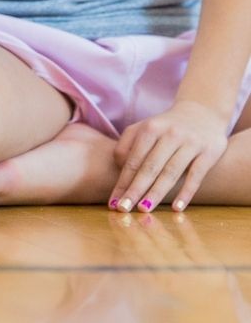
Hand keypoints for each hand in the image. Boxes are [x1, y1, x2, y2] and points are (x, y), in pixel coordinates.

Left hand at [110, 100, 227, 212]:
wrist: (203, 113)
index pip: (133, 160)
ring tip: (144, 209)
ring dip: (156, 192)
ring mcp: (190, 143)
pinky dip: (186, 192)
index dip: (122, 182)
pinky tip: (176, 208)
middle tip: (124, 209)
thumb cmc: (166, 127)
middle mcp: (169, 134)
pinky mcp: (209, 152)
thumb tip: (119, 168)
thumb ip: (127, 144)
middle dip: (135, 189)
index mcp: (150, 128)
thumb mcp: (144, 127)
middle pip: (149, 167)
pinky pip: (196, 175)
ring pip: (170, 172)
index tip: (113, 201)